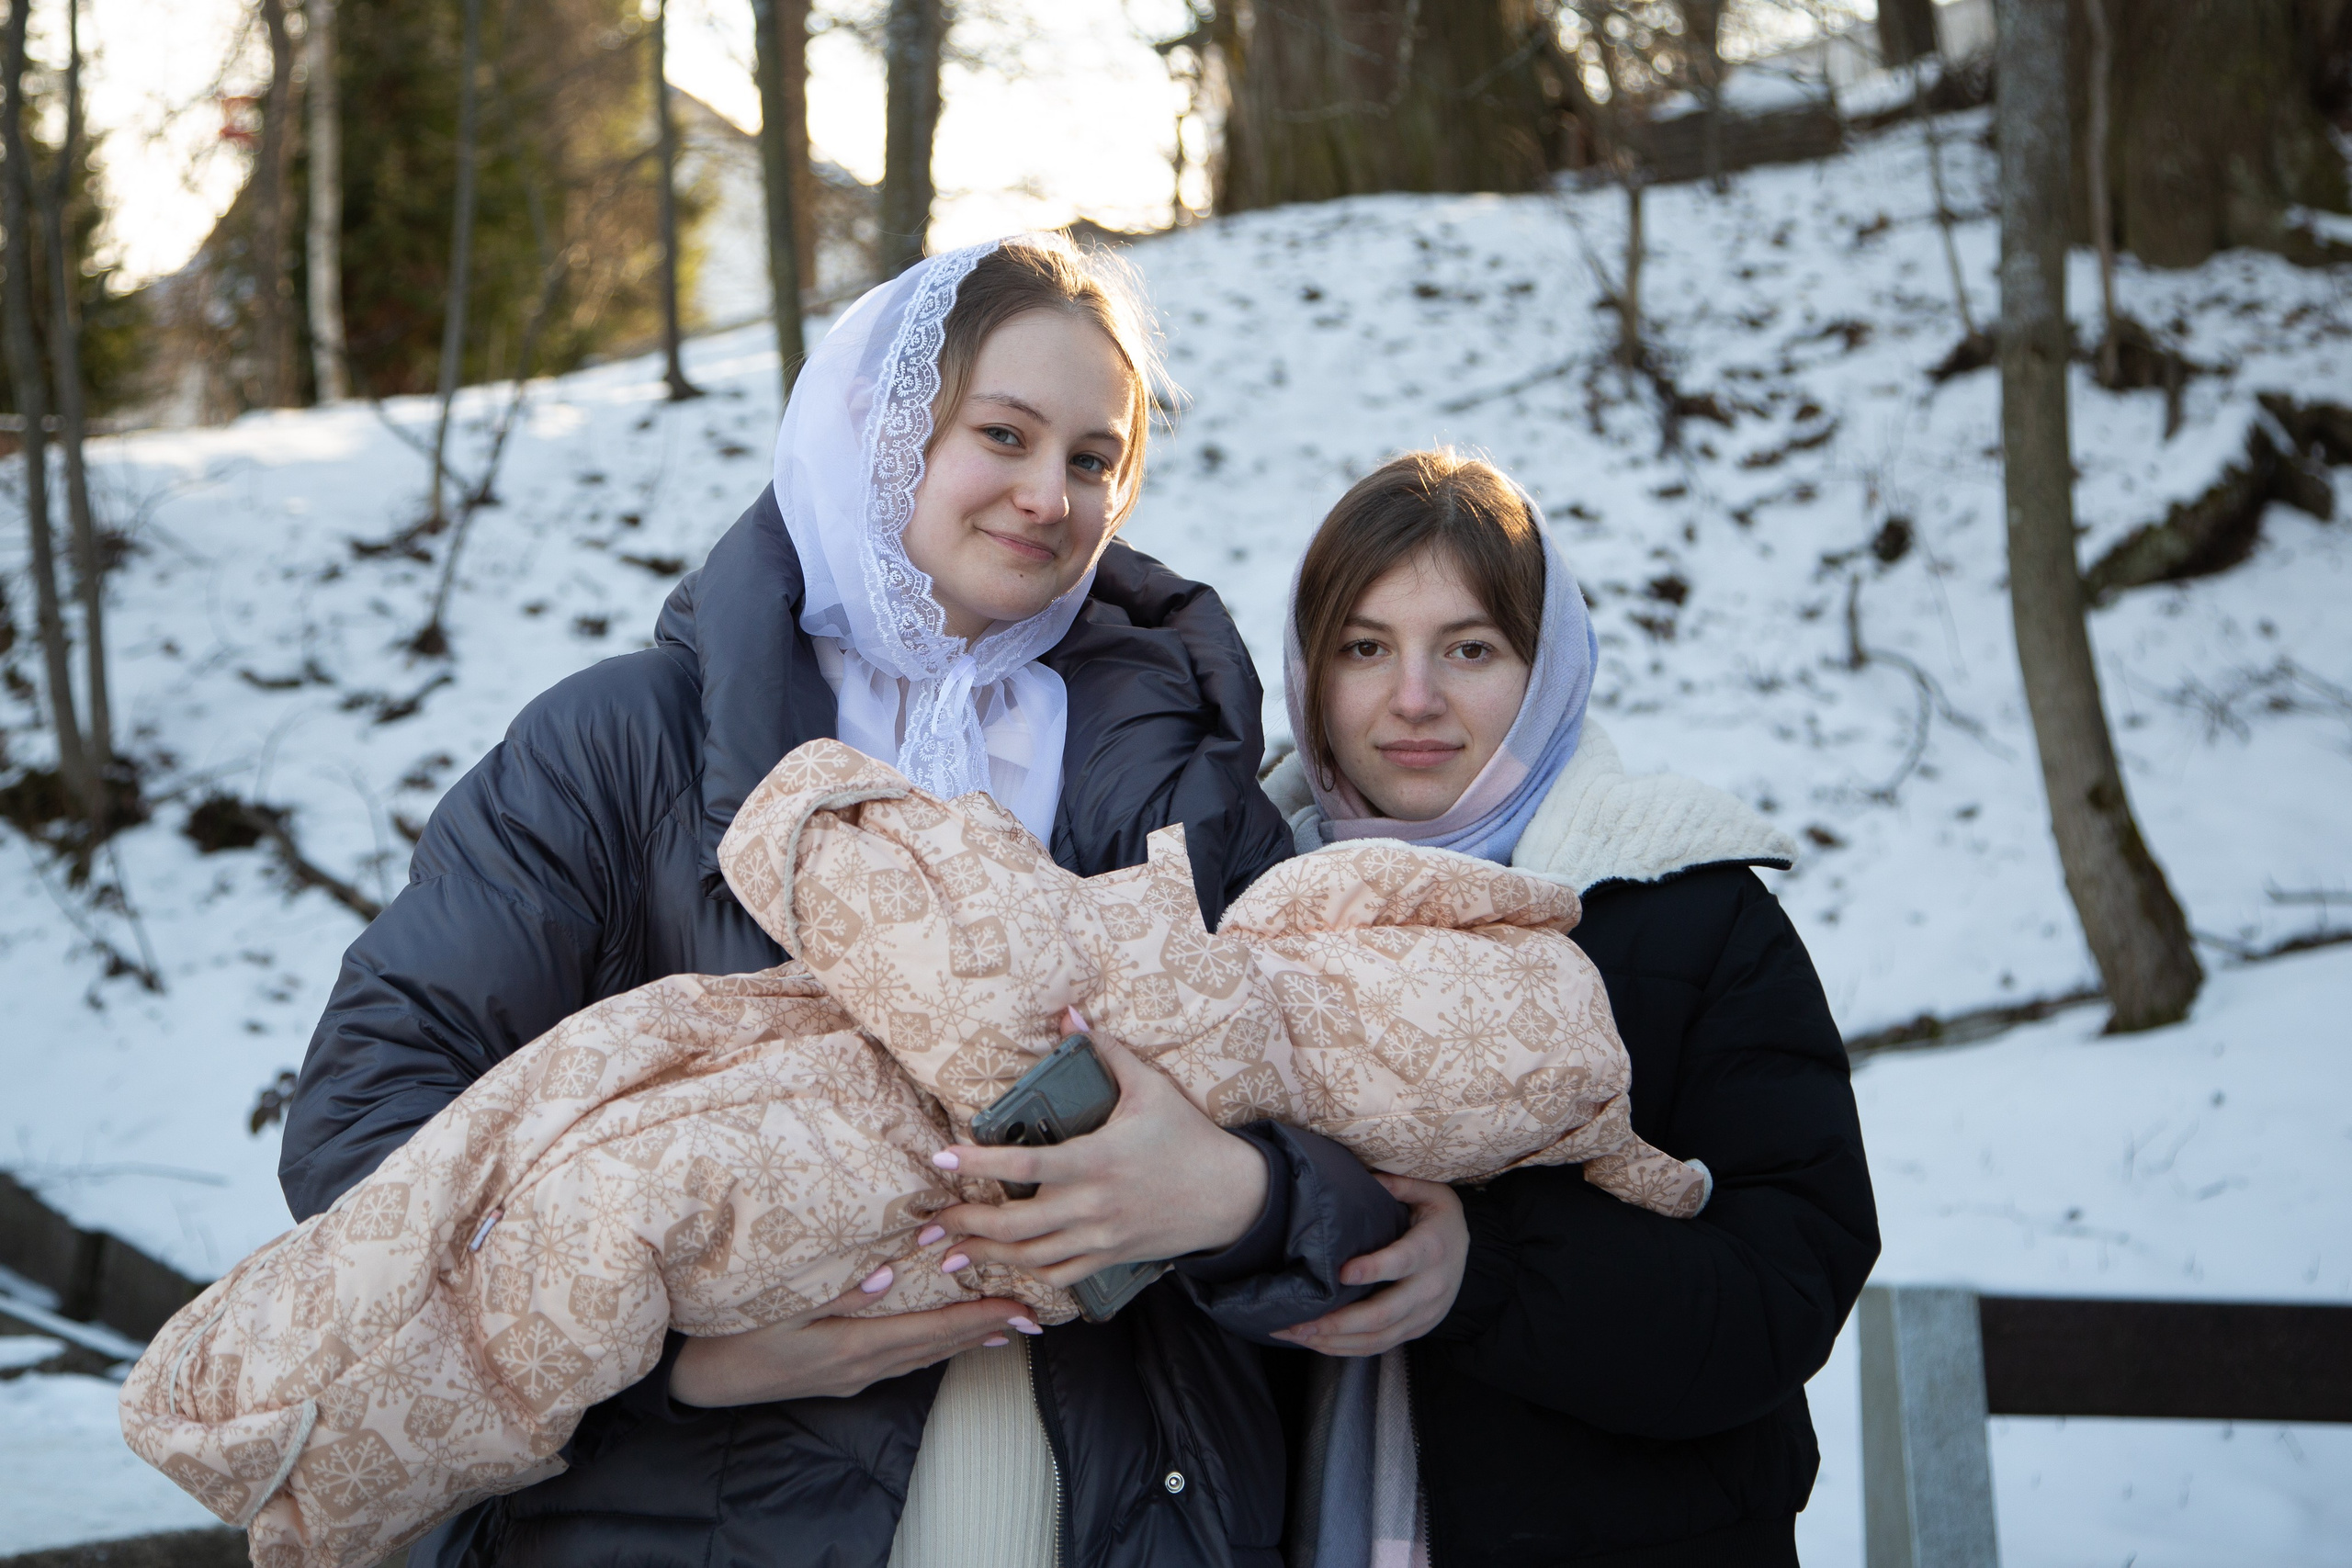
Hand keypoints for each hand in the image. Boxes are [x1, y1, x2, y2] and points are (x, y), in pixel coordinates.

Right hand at [670, 1271, 1032, 1405]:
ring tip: (1003, 1328)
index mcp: (854, 1345)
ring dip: (964, 1340)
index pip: (932, 1330)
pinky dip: (932, 1348)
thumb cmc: (736, 1330)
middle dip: (986, 1328)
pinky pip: (902, 1361)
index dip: (978, 1317)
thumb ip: (837, 1290)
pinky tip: (944, 1341)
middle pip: (937, 1347)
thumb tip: (889, 1274)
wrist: (702, 1377)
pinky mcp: (842, 1378)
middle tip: (1033, 1317)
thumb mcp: (782, 1303)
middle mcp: (862, 1366)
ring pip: (923, 1356)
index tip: (1019, 1307)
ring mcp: (853, 1376)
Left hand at [927, 1027, 1269, 1288]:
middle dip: (966, 1224)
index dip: (979, 1163)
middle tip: (931, 1223)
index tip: (944, 1155)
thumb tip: (1071, 1014)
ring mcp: (1100, 1238)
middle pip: (1014, 1224)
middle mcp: (1093, 1205)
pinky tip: (1004, 1266)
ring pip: (1030, 1257)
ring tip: (951, 1252)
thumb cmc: (1188, 1138)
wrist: (1232, 1196)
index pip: (1024, 1164)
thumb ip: (1108, 1052)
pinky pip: (1059, 1274)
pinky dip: (1026, 1274)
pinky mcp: (1110, 1259)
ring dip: (985, 1255)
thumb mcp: (1151, 1088)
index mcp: (1097, 1160)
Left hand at [1271, 1173, 1466, 1356]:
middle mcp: (1430, 1288)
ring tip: (1296, 1334)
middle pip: (1383, 1314)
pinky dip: (1346, 1349)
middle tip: (1299, 1322)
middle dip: (1338, 1322)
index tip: (1340, 1273)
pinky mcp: (1416, 1330)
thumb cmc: (1438, 1217)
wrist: (1468, 1249)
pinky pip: (1380, 1346)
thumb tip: (1365, 1178)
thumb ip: (1399, 1185)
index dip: (1373, 1270)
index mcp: (1431, 1249)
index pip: (1401, 1262)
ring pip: (1378, 1338)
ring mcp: (1424, 1315)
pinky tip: (1317, 1343)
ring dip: (1334, 1341)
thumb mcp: (1430, 1191)